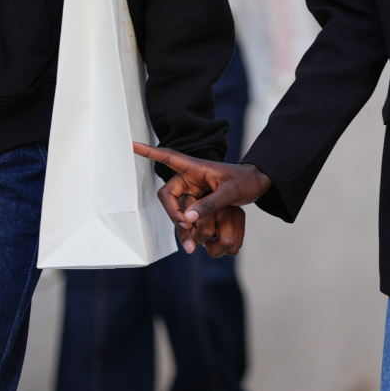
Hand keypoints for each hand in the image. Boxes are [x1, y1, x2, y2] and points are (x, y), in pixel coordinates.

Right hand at [133, 142, 271, 257]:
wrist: (256, 186)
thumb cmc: (244, 181)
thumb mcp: (230, 192)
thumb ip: (209, 204)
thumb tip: (187, 218)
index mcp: (195, 168)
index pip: (168, 157)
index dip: (149, 152)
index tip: (132, 144)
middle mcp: (190, 179)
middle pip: (168, 196)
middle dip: (173, 213)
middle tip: (185, 226)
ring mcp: (193, 193)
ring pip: (177, 211)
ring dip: (182, 228)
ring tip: (192, 246)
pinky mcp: (198, 205)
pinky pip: (188, 219)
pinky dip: (190, 232)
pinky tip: (195, 244)